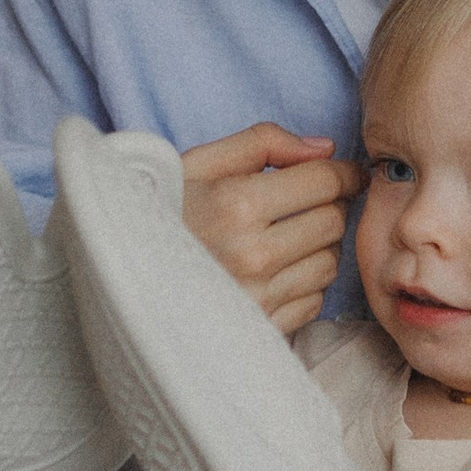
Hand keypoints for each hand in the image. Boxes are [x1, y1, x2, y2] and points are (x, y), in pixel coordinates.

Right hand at [180, 125, 359, 332]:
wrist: (123, 277)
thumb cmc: (162, 213)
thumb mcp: (199, 163)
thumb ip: (262, 142)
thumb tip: (324, 147)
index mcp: (237, 204)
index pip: (324, 182)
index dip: (345, 173)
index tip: (347, 173)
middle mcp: (252, 254)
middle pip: (333, 222)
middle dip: (330, 206)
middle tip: (309, 202)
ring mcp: (258, 297)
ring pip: (330, 263)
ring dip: (319, 246)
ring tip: (285, 237)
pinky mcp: (261, 329)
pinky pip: (314, 301)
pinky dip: (304, 283)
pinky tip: (274, 271)